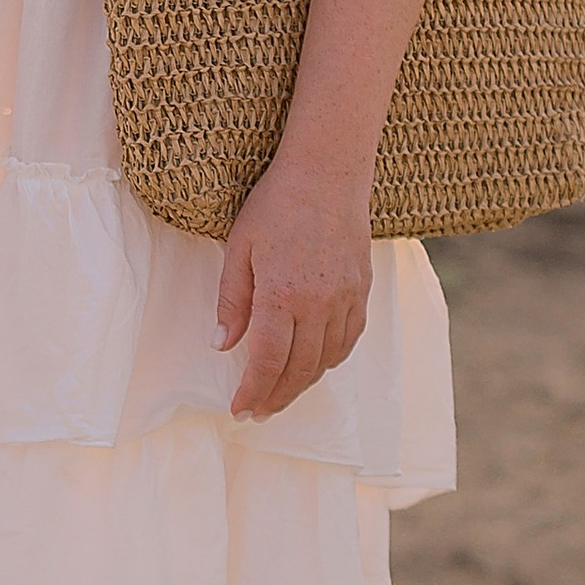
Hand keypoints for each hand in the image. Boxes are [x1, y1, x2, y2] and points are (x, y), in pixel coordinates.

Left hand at [214, 147, 372, 422]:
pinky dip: (331, 359)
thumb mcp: (239, 248)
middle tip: (258, 412)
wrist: (328, 172)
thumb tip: (221, 344)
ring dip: (303, 383)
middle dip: (277, 396)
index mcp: (281, 293)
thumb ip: (232, 300)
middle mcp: (318, 303)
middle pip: (299, 369)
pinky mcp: (362, 289)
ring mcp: (345, 298)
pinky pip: (349, 338)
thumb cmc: (276, 204)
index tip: (240, 409)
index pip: (267, 360)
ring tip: (282, 393)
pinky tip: (315, 364)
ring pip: (326, 359)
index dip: (253, 391)